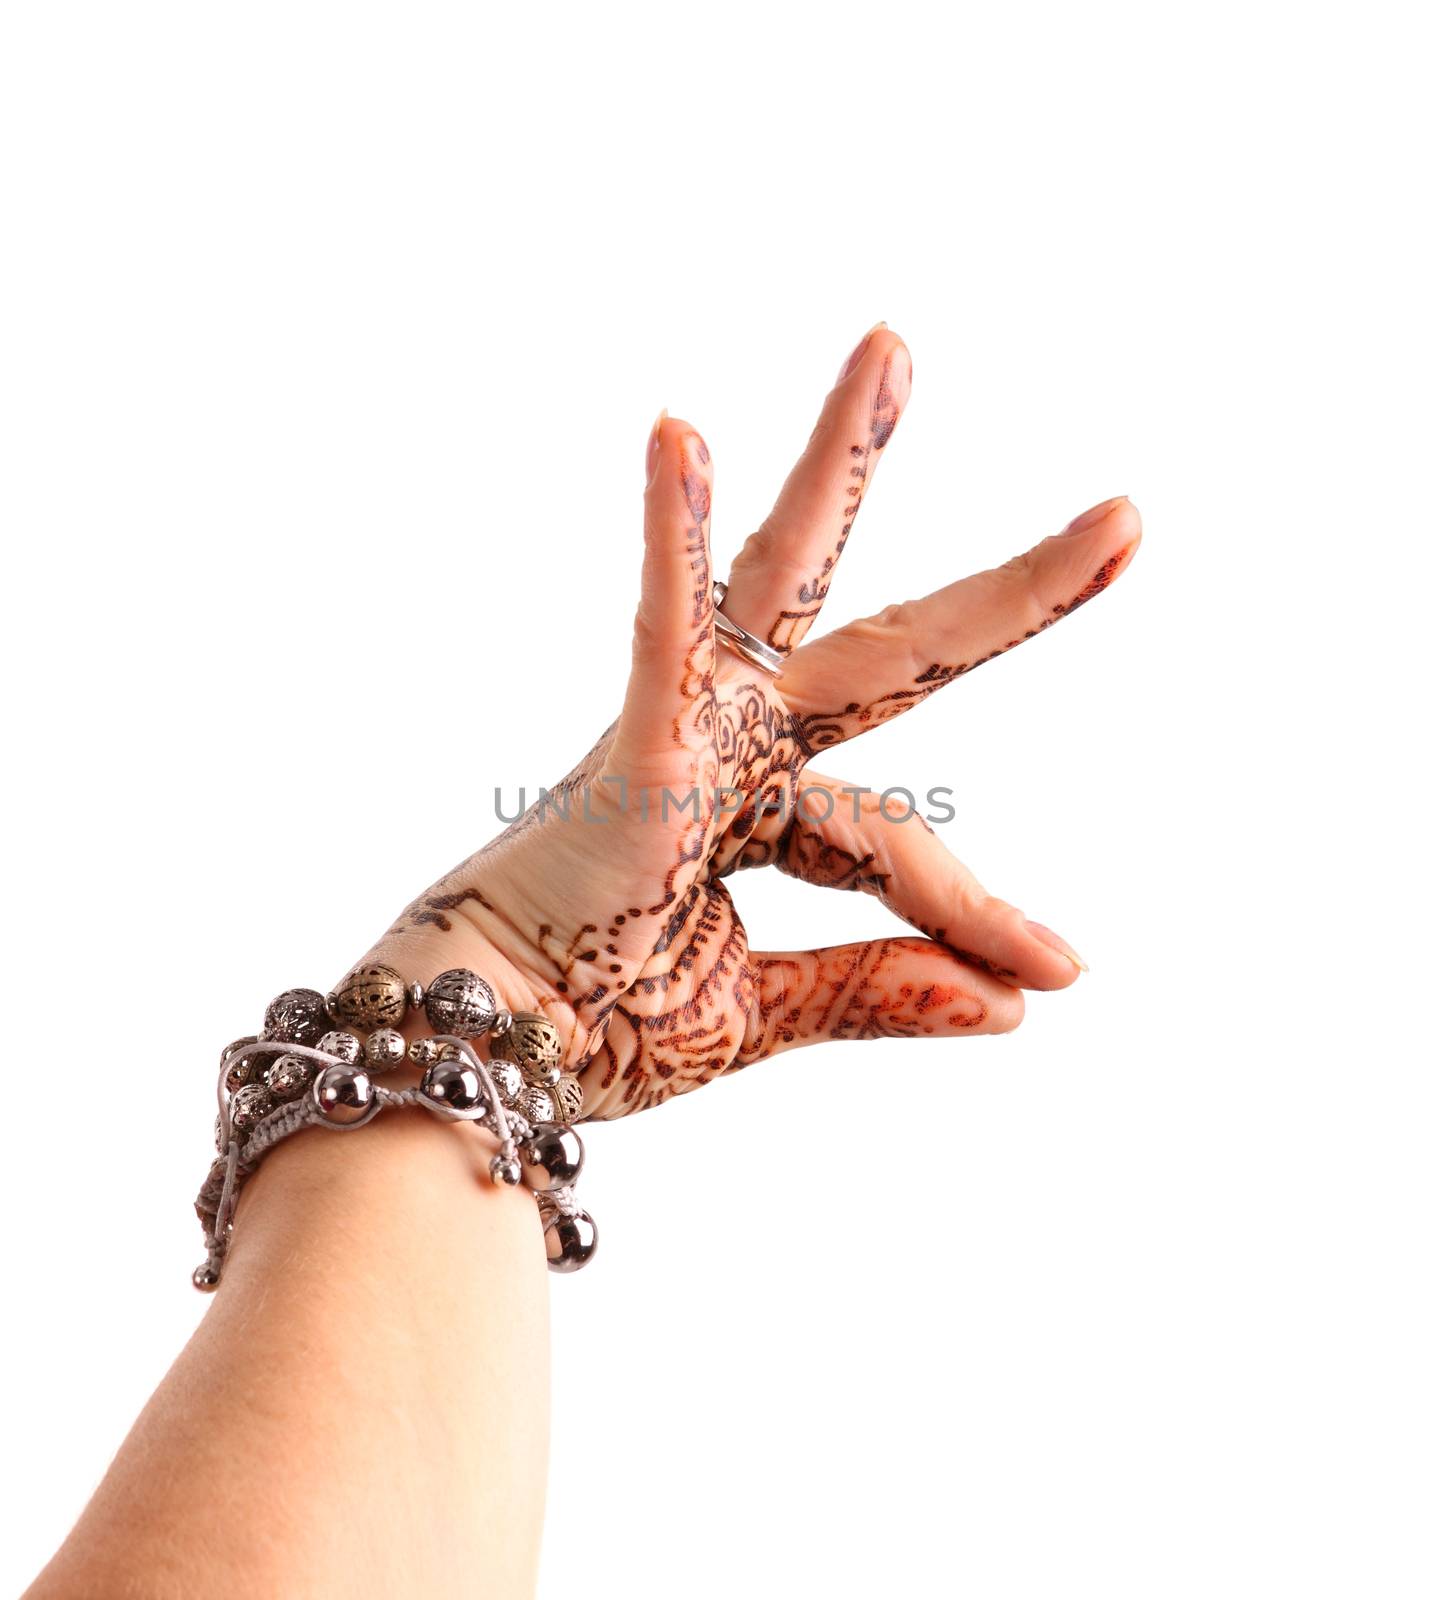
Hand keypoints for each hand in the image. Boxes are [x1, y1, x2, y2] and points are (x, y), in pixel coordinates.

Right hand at [361, 325, 1139, 1118]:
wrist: (477, 1067)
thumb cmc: (590, 1029)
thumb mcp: (760, 1010)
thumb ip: (877, 987)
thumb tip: (1019, 1004)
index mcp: (754, 807)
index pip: (895, 839)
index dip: (978, 906)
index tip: (1060, 969)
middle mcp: (731, 747)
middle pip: (883, 647)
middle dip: (1002, 591)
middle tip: (1122, 520)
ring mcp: (681, 731)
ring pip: (776, 579)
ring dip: (835, 463)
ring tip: (892, 349)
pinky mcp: (627, 745)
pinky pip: (658, 640)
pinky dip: (666, 549)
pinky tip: (676, 436)